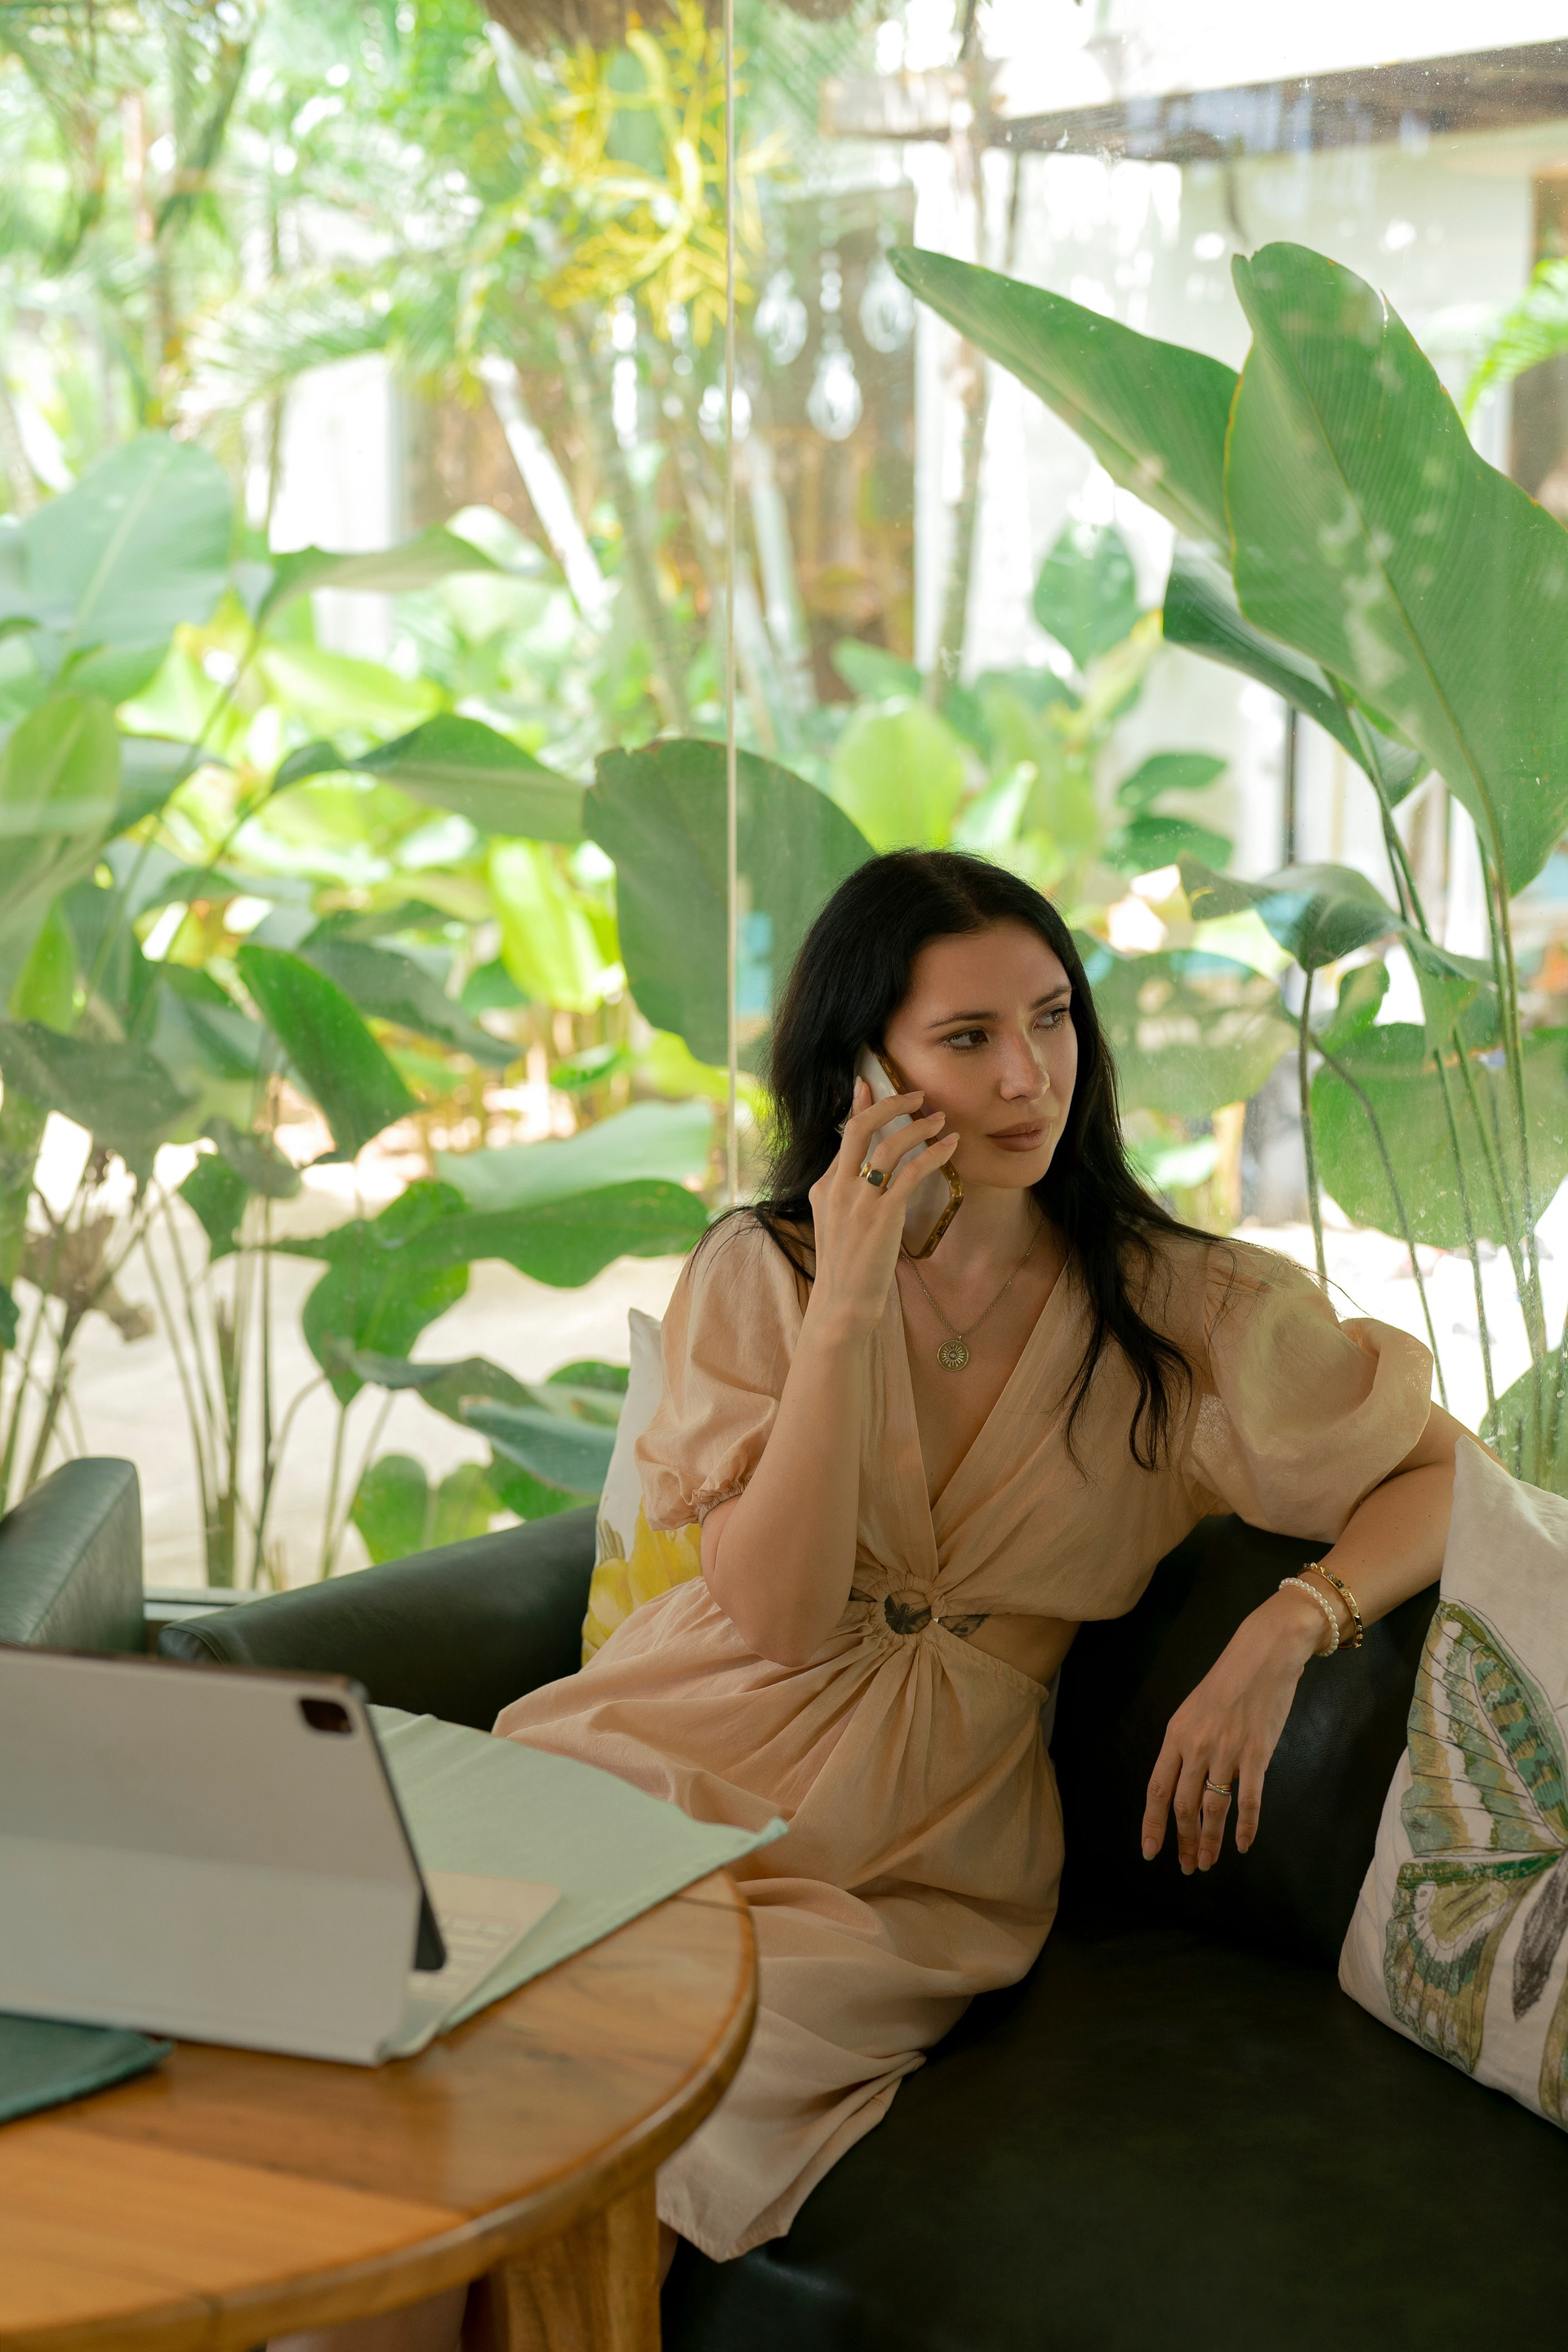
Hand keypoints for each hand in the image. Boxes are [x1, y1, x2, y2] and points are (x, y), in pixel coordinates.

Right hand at [805, 1077, 958, 1343]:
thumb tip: (863, 1174)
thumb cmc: (846, 1270)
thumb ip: (845, 1196)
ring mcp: (858, 1201)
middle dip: (890, 1104)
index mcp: (824, 1188)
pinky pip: (910, 1173)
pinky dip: (933, 1154)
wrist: (842, 1305)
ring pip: (888, 1146)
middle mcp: (837, 1188)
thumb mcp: (835, 1225)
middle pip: (861, 1128)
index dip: (860, 1106)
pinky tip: (950, 1146)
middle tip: (917, 1094)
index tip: (869, 1084)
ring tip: (941, 1119)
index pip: (844, 1135)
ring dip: (918, 1127)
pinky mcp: (881, 1216)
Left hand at [1140, 1587, 1327, 1872]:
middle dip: (1184, 1840)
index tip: (1150, 1851)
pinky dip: (1245, 1826)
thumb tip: (1186, 1783)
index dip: (1152, 1823)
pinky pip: (1248, 1798)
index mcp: (1176, 1735)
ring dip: (1210, 1840)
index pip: (1157, 1788)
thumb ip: (1187, 1746)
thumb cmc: (1228, 1681)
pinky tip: (1242, 1844)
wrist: (1263, 1655)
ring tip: (1209, 1862)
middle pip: (1183, 1805)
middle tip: (1188, 1865)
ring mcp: (1227, 1751)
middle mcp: (1196, 1746)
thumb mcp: (1194, 1710)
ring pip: (1213, 1807)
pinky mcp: (1257, 1753)